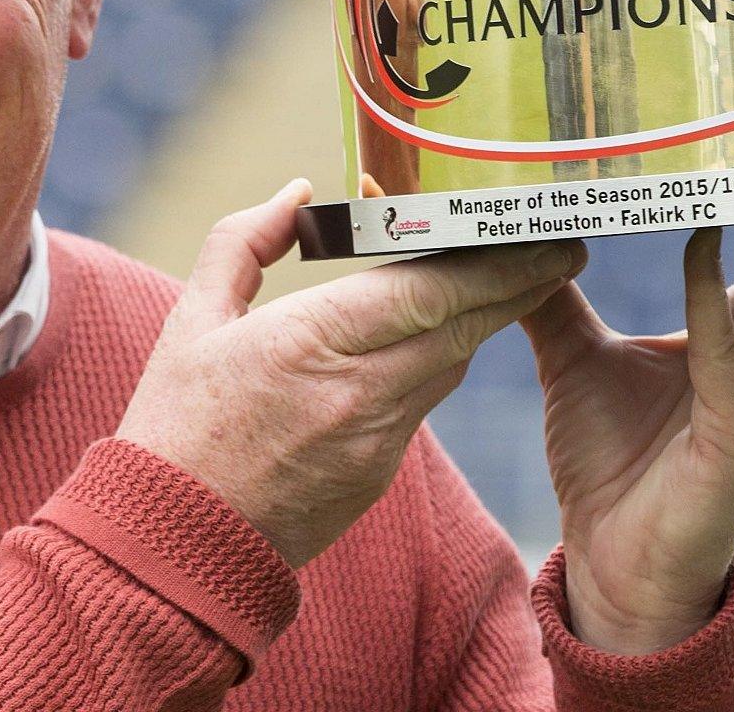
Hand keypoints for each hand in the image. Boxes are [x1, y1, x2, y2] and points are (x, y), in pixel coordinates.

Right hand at [117, 179, 584, 567]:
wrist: (172, 541)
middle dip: (519, 283)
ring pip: (451, 364)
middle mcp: (357, 392)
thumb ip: (245, 242)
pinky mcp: (379, 476)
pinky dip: (438, 363)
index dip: (492, 259)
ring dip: (482, 321)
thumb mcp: (192, 318)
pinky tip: (443, 335)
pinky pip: (423, 403)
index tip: (533, 230)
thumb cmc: (174, 423)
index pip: (428, 291)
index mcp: (308, 341)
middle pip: (463, 326)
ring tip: (513, 277)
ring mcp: (375, 442)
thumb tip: (298, 191)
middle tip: (561, 245)